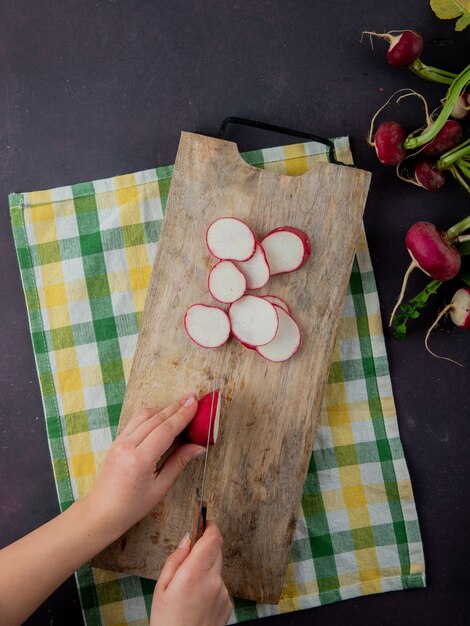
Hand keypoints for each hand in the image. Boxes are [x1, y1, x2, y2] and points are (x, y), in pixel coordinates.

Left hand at [84, 393, 204, 539]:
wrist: (102, 512)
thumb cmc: (132, 506)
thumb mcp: (160, 487)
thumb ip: (179, 462)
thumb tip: (199, 446)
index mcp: (139, 460)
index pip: (165, 430)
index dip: (182, 415)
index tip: (195, 403)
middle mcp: (127, 446)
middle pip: (156, 419)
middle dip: (176, 407)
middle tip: (192, 398)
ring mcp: (119, 442)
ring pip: (144, 416)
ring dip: (163, 409)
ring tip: (180, 405)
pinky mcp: (116, 441)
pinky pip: (135, 422)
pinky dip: (151, 416)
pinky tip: (162, 416)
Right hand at [151, 522, 231, 625]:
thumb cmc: (166, 621)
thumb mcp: (161, 587)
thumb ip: (176, 558)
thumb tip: (187, 539)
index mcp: (194, 573)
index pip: (213, 538)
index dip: (210, 526)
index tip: (205, 522)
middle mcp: (213, 581)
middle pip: (216, 551)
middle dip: (205, 549)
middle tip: (189, 561)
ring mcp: (223, 593)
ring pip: (217, 569)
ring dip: (207, 571)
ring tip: (189, 591)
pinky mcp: (228, 604)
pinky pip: (220, 586)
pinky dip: (211, 587)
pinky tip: (197, 602)